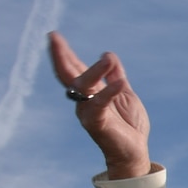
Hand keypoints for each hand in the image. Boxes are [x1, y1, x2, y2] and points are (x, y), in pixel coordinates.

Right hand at [48, 32, 151, 179]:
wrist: (134, 151)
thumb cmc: (128, 124)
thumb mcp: (124, 93)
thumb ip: (115, 76)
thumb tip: (108, 54)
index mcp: (90, 91)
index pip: (74, 69)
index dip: (65, 53)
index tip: (54, 36)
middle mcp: (84, 100)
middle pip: (68, 75)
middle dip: (61, 56)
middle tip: (54, 38)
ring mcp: (88, 111)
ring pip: (84, 87)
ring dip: (94, 71)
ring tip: (107, 59)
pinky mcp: (98, 123)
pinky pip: (100, 105)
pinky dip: (109, 93)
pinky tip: (120, 83)